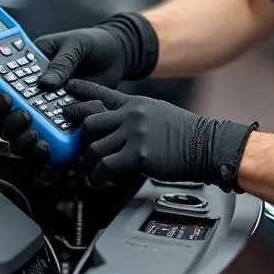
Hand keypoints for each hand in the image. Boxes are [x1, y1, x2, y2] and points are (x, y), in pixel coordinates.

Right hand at [0, 13, 155, 161]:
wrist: (118, 57)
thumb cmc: (91, 45)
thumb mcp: (75, 46)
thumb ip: (61, 62)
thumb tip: (45, 84)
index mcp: (22, 71)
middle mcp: (26, 96)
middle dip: (0, 117)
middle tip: (21, 112)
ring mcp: (41, 114)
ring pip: (14, 136)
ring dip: (17, 138)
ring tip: (35, 132)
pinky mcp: (60, 129)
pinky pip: (42, 146)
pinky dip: (40, 151)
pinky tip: (47, 147)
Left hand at [64, 80, 257, 189]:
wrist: (206, 145)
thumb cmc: (186, 134)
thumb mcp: (157, 113)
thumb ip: (135, 116)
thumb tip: (116, 125)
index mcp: (136, 103)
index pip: (101, 93)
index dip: (80, 92)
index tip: (67, 92)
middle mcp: (131, 115)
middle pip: (89, 121)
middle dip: (79, 137)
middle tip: (78, 148)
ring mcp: (134, 134)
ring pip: (93, 147)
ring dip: (88, 163)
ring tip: (90, 172)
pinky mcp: (137, 155)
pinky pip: (104, 166)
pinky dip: (97, 177)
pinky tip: (99, 181)